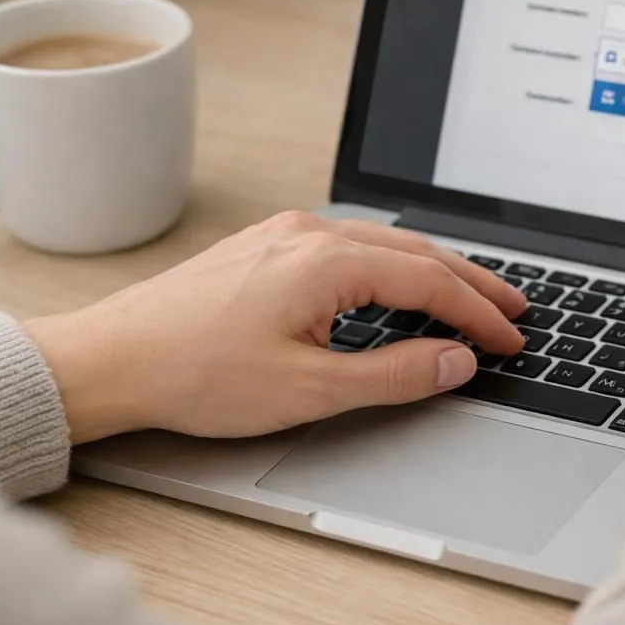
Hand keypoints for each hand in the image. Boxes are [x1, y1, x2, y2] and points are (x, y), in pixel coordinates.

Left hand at [25, 211, 526, 443]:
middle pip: (418, 252)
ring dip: (435, 271)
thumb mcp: (308, 390)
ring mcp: (285, 236)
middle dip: (473, 283)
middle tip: (515, 310)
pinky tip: (401, 286)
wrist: (109, 360)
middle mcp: (310, 235)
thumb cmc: (196, 376)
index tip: (510, 342)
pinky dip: (395, 266)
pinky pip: (352, 245)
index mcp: (328, 262)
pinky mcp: (266, 247)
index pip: (431, 283)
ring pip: (386, 244)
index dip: (479, 315)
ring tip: (472, 298)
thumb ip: (394, 375)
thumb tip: (456, 362)